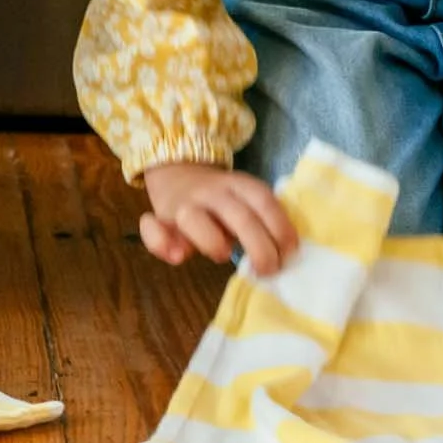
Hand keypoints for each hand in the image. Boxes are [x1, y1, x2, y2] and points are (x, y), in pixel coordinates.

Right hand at [140, 161, 297, 278]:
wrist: (179, 173)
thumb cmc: (222, 200)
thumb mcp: (245, 198)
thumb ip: (262, 218)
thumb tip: (287, 251)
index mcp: (239, 185)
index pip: (264, 202)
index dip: (280, 228)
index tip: (289, 253)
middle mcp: (212, 192)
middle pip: (239, 216)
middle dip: (259, 247)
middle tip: (268, 270)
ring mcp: (184, 205)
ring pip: (194, 218)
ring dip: (212, 241)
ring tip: (222, 254)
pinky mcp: (159, 219)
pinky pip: (153, 230)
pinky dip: (161, 243)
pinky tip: (178, 256)